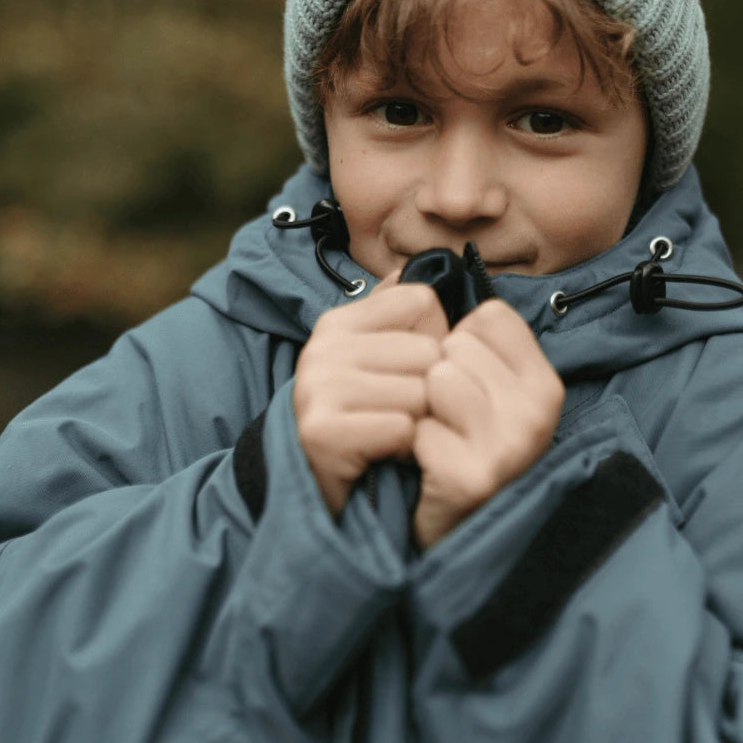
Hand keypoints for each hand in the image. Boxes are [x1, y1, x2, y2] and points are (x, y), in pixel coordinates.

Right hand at [293, 274, 447, 517]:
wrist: (310, 481)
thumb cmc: (358, 417)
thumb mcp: (373, 358)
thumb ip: (396, 312)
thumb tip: (429, 261)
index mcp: (338, 322)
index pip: (423, 300)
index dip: (433, 340)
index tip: (408, 372)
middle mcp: (323, 347)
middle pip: (429, 351)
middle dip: (429, 389)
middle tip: (401, 413)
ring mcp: (318, 387)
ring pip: (420, 392)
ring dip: (418, 422)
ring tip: (391, 434)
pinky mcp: (322, 430)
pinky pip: (402, 428)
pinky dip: (403, 448)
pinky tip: (383, 453)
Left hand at [412, 298, 564, 549]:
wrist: (452, 529)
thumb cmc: (460, 448)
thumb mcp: (476, 385)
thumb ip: (461, 331)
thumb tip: (410, 271)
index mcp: (544, 381)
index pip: (489, 315)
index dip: (458, 342)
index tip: (464, 382)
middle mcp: (540, 410)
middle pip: (457, 344)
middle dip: (436, 378)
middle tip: (447, 421)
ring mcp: (511, 445)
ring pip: (437, 380)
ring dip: (422, 411)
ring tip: (437, 440)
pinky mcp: (476, 477)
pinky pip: (420, 428)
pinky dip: (412, 447)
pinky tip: (428, 468)